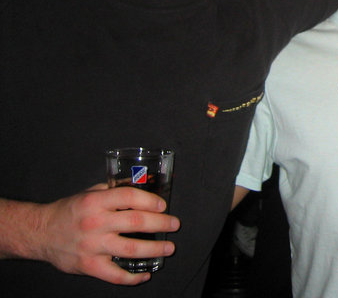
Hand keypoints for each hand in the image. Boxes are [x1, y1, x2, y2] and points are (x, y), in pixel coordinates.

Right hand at [31, 185, 179, 284]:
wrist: (40, 232)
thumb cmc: (69, 211)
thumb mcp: (91, 193)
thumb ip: (115, 189)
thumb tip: (143, 183)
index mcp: (95, 202)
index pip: (129, 197)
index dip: (150, 200)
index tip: (163, 206)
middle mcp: (94, 223)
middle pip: (135, 222)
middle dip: (160, 223)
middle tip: (174, 224)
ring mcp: (92, 246)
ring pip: (130, 248)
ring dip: (154, 249)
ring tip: (168, 248)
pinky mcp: (88, 265)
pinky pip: (114, 275)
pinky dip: (132, 277)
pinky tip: (144, 274)